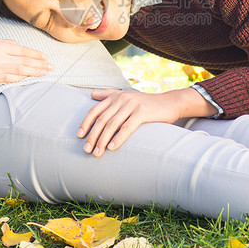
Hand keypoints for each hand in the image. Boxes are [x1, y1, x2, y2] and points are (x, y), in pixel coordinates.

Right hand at [0, 39, 51, 85]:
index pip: (23, 50)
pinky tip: (29, 78)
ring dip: (34, 72)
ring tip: (45, 73)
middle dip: (40, 64)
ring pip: (19, 69)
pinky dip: (20, 78)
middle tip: (52, 67)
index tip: (46, 57)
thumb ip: (6, 43)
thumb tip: (20, 46)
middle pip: (24, 60)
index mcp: (0, 46)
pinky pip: (9, 78)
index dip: (36, 54)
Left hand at [78, 87, 217, 156]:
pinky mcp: (142, 112)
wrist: (169, 103)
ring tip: (97, 153)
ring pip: (112, 125)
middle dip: (92, 136)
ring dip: (102, 140)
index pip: (95, 110)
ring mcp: (132, 105)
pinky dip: (118, 138)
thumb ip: (109, 95)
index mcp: (115, 96)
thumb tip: (91, 94)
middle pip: (102, 119)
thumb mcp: (126, 96)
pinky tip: (112, 148)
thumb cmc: (146, 103)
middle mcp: (122, 99)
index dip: (85, 123)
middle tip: (86, 150)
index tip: (79, 136)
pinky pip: (127, 127)